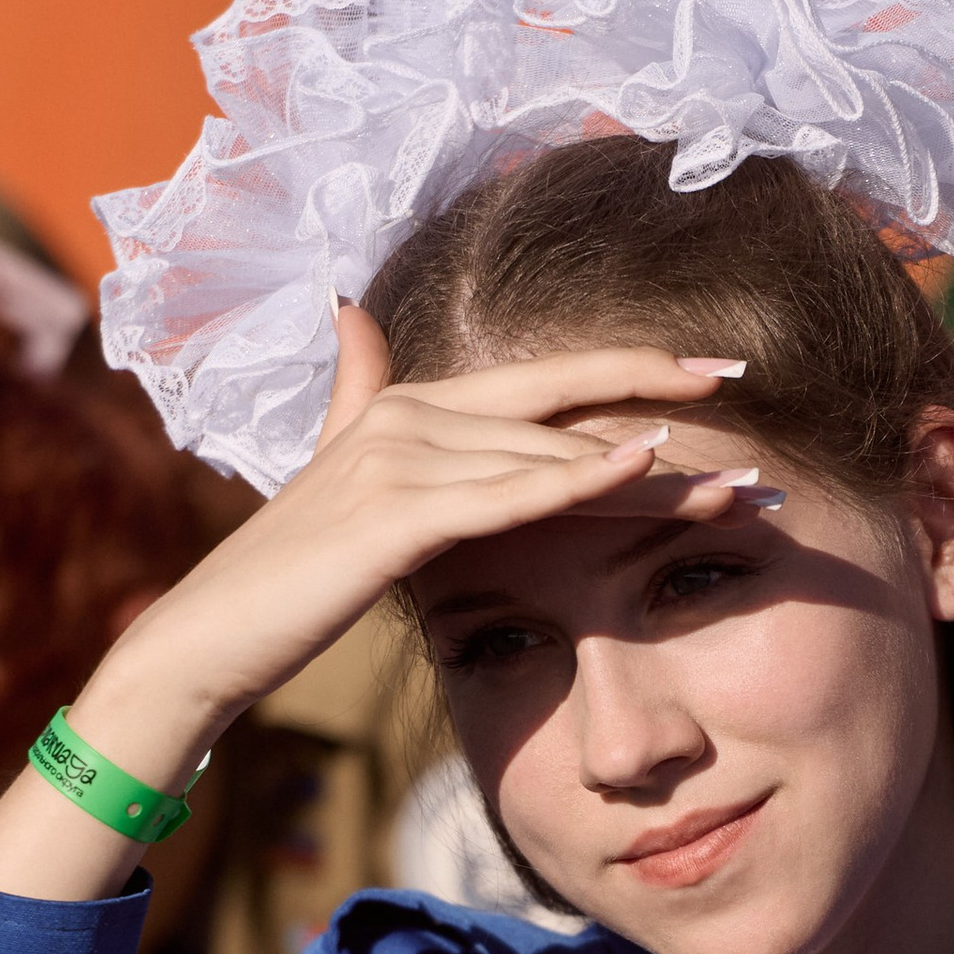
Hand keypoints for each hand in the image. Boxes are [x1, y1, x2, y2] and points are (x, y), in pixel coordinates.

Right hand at [0, 319, 769, 900]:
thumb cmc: (280, 582)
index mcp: (404, 406)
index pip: (539, 382)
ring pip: (546, 454)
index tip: (712, 374)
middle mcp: (405, 415)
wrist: (205, 642)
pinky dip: (577, 481)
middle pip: (560, 407)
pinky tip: (642, 471)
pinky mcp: (393, 515)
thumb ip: (352, 394)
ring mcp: (397, 459)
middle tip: (747, 399)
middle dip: (657, 399)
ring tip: (728, 475)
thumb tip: (352, 310)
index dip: (627, 372)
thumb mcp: (327, 476)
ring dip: (643, 466)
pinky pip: (506, 493)